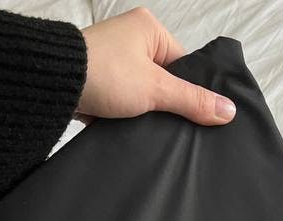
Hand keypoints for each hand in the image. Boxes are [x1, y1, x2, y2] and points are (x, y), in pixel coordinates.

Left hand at [78, 9, 235, 125]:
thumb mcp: (156, 89)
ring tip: (147, 126)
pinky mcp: (100, 82)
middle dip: (166, 104)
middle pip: (165, 80)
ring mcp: (114, 61)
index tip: (197, 115)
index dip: (190, 91)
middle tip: (171, 125)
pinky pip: (124, 102)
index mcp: (150, 29)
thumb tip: (228, 110)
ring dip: (145, 112)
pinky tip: (130, 128)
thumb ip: (192, 101)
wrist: (54, 85)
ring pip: (144, 94)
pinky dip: (128, 117)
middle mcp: (132, 40)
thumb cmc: (102, 73)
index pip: (184, 64)